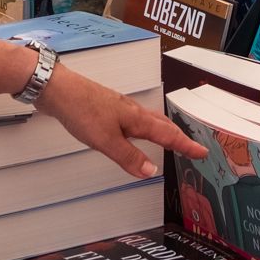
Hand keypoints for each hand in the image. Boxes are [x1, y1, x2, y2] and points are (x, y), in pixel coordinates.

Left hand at [37, 66, 206, 180]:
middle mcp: (131, 111)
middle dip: (178, 136)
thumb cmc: (80, 110)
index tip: (202, 152)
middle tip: (191, 147)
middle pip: (162, 124)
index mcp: (136, 119)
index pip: (167, 134)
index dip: (186, 145)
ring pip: (148, 120)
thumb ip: (128, 157)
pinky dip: (143, 127)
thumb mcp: (105, 140)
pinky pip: (132, 119)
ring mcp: (118, 107)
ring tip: (169, 138)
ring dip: (162, 130)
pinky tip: (133, 131)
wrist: (57, 89)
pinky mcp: (105, 108)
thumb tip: (151, 171)